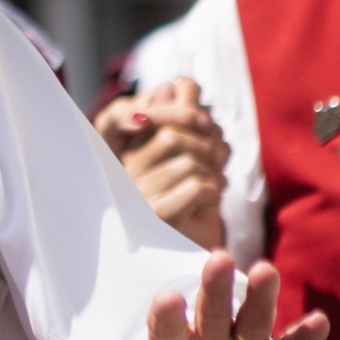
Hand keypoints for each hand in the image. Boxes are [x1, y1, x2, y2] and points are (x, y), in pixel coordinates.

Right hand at [94, 80, 228, 247]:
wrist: (190, 256)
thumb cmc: (188, 204)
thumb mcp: (186, 157)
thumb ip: (180, 119)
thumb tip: (176, 83)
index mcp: (121, 156)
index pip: (140, 113)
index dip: (175, 109)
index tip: (204, 121)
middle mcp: (120, 175)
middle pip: (170, 134)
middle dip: (206, 141)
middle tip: (219, 155)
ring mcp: (136, 197)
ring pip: (187, 160)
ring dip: (213, 169)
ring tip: (216, 181)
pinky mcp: (158, 218)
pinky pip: (197, 186)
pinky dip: (215, 190)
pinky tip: (213, 199)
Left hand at [106, 253, 328, 339]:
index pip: (165, 329)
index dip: (167, 315)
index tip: (167, 300)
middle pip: (210, 310)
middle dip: (214, 287)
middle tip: (218, 259)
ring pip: (252, 319)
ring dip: (260, 297)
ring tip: (266, 272)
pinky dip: (304, 337)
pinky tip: (317, 322)